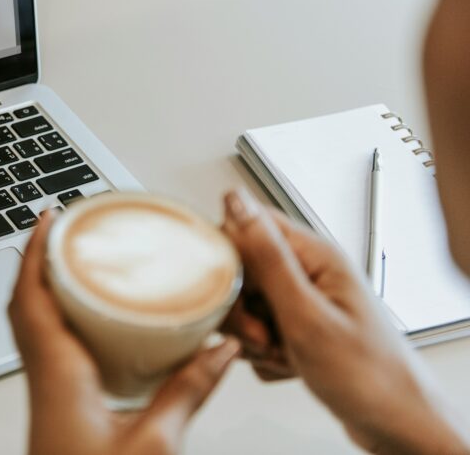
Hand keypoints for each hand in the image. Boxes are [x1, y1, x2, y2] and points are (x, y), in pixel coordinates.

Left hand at [8, 211, 239, 454]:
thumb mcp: (156, 446)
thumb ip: (188, 391)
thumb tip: (220, 348)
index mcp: (57, 375)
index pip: (32, 296)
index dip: (37, 250)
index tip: (52, 215)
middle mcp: (42, 377)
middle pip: (24, 301)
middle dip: (40, 258)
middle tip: (65, 227)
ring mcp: (45, 391)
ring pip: (30, 323)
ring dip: (44, 285)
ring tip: (73, 260)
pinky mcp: (55, 403)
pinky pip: (45, 344)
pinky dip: (57, 316)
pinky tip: (87, 319)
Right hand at [221, 188, 469, 454]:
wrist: (397, 423)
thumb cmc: (368, 375)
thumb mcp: (306, 314)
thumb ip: (266, 257)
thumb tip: (237, 202)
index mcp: (314, 254)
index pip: (246, 226)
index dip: (228, 260)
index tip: (232, 294)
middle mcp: (309, 272)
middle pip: (241, 269)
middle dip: (239, 308)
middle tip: (261, 334)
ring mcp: (304, 301)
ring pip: (246, 303)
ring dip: (250, 334)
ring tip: (278, 352)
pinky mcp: (299, 326)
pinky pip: (258, 330)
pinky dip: (262, 352)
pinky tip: (286, 364)